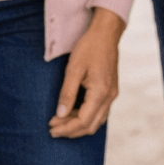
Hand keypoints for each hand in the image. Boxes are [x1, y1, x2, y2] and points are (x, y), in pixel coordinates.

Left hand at [49, 8, 123, 138]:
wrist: (106, 34)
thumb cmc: (89, 48)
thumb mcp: (74, 69)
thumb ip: (67, 93)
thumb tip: (60, 115)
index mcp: (100, 93)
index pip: (83, 121)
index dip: (66, 128)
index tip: (51, 128)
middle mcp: (109, 97)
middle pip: (90, 126)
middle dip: (71, 130)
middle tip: (53, 128)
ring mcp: (111, 94)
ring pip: (96, 121)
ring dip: (78, 125)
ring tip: (59, 121)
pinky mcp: (110, 91)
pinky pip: (99, 112)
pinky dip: (85, 117)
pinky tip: (72, 113)